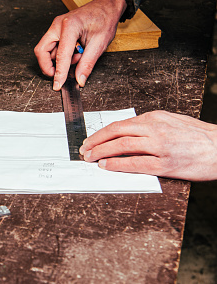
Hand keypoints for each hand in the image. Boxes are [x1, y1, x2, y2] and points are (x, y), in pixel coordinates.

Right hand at [34, 0, 126, 89]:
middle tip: (59, 76)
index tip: (57, 85)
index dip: (58, 73)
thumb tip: (79, 79)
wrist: (106, 6)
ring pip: (46, 50)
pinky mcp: (57, 30)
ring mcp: (56, 27)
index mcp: (69, 26)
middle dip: (48, 66)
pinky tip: (75, 52)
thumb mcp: (99, 44)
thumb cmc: (105, 19)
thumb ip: (87, 63)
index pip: (60, 55)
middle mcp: (58, 25)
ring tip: (78, 57)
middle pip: (42, 51)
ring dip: (59, 59)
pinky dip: (61, 54)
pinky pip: (52, 47)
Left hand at [79, 111, 216, 180]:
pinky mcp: (166, 164)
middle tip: (84, 149)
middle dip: (96, 141)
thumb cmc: (198, 136)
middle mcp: (155, 129)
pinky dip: (118, 164)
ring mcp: (160, 146)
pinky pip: (135, 163)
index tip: (90, 139)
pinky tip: (107, 166)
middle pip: (116, 133)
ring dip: (102, 152)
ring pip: (122, 146)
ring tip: (90, 158)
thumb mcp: (172, 121)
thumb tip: (127, 132)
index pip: (120, 124)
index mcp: (155, 117)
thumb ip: (149, 125)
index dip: (101, 133)